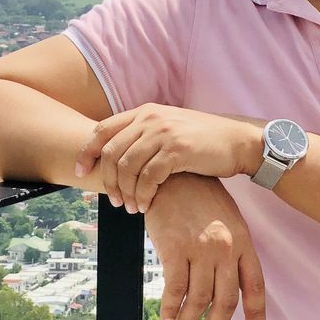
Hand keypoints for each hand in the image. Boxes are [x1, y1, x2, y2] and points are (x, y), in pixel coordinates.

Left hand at [74, 103, 264, 211]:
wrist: (238, 141)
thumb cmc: (202, 141)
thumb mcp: (169, 129)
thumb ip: (143, 136)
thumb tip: (114, 158)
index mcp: (146, 112)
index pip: (102, 130)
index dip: (86, 153)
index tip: (81, 172)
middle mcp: (151, 119)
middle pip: (110, 152)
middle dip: (107, 181)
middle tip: (114, 201)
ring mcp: (164, 133)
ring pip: (126, 168)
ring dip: (125, 193)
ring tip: (132, 207)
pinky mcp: (177, 150)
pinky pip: (148, 178)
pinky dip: (143, 195)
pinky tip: (147, 205)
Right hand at [145, 173, 265, 319]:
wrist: (175, 174)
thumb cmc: (200, 198)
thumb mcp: (227, 219)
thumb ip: (231, 249)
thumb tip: (227, 284)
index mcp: (242, 240)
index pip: (254, 285)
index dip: (256, 313)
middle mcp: (225, 247)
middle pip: (226, 300)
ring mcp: (201, 248)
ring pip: (199, 299)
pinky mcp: (176, 249)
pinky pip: (175, 290)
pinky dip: (171, 309)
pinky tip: (167, 318)